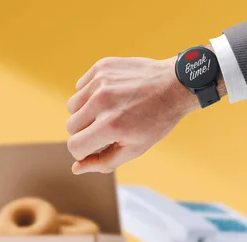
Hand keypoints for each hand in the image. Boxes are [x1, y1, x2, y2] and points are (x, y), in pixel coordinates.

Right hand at [66, 56, 205, 174]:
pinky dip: (89, 93)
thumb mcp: (134, 148)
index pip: (74, 146)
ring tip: (107, 110)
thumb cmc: (156, 120)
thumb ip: (102, 161)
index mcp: (110, 126)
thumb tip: (75, 168)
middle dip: (85, 131)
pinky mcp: (101, 67)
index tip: (97, 146)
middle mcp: (101, 102)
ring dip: (85, 112)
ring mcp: (100, 82)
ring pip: (72, 106)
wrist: (175, 84)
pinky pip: (80, 87)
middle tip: (107, 127)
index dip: (84, 151)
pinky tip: (109, 95)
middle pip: (70, 126)